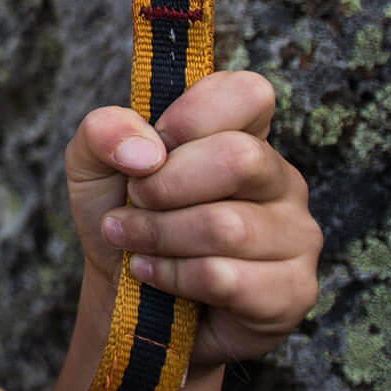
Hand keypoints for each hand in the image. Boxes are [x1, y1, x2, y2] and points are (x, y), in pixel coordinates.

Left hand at [64, 71, 321, 366]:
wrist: (125, 297)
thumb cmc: (121, 216)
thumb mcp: (93, 164)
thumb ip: (104, 131)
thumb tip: (146, 150)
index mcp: (243, 133)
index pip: (249, 93)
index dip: (191, 116)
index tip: (150, 150)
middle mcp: (280, 179)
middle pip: (239, 158)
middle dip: (164, 187)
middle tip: (133, 203)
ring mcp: (296, 236)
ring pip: (227, 226)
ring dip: (158, 236)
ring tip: (133, 243)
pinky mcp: (292, 291)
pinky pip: (226, 278)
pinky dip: (173, 277)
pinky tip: (155, 275)